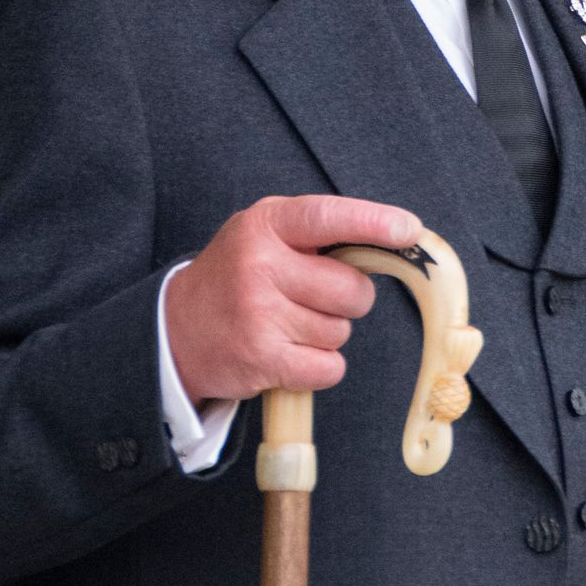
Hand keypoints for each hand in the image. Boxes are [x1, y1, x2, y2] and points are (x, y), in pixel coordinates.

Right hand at [165, 194, 422, 406]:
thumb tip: (397, 238)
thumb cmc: (237, 277)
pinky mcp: (262, 357)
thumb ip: (318, 233)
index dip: (373, 222)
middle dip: (347, 300)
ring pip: (341, 331)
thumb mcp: (264, 235)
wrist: (176, 329)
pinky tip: (288, 352)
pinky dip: (319, 367)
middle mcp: (260, 265)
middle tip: (311, 298)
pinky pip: (329, 366)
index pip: (327, 217)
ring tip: (285, 324)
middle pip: (352, 290)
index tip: (408, 230)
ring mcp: (259, 312)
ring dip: (325, 334)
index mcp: (266, 224)